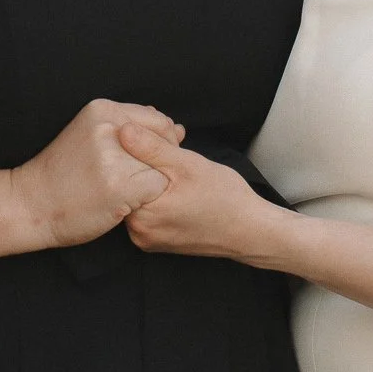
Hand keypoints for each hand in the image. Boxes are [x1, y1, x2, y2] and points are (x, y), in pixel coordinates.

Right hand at [12, 100, 183, 248]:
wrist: (30, 204)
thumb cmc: (65, 173)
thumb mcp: (93, 136)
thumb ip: (132, 128)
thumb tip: (178, 128)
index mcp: (103, 108)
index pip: (158, 121)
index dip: (159, 144)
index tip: (140, 162)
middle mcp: (110, 126)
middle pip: (164, 142)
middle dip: (157, 163)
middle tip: (130, 179)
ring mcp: (115, 155)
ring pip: (162, 166)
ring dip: (150, 182)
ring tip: (121, 190)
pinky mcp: (120, 185)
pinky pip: (157, 188)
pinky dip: (146, 199)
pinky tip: (122, 202)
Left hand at [120, 125, 290, 261]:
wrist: (250, 231)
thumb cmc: (225, 198)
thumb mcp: (188, 165)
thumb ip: (153, 148)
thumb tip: (123, 130)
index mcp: (142, 214)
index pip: (122, 172)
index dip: (137, 149)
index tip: (158, 140)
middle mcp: (138, 232)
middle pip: (129, 186)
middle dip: (145, 163)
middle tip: (171, 149)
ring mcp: (146, 239)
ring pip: (139, 197)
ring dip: (151, 178)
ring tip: (177, 167)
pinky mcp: (155, 241)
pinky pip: (148, 211)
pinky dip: (157, 195)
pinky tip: (176, 186)